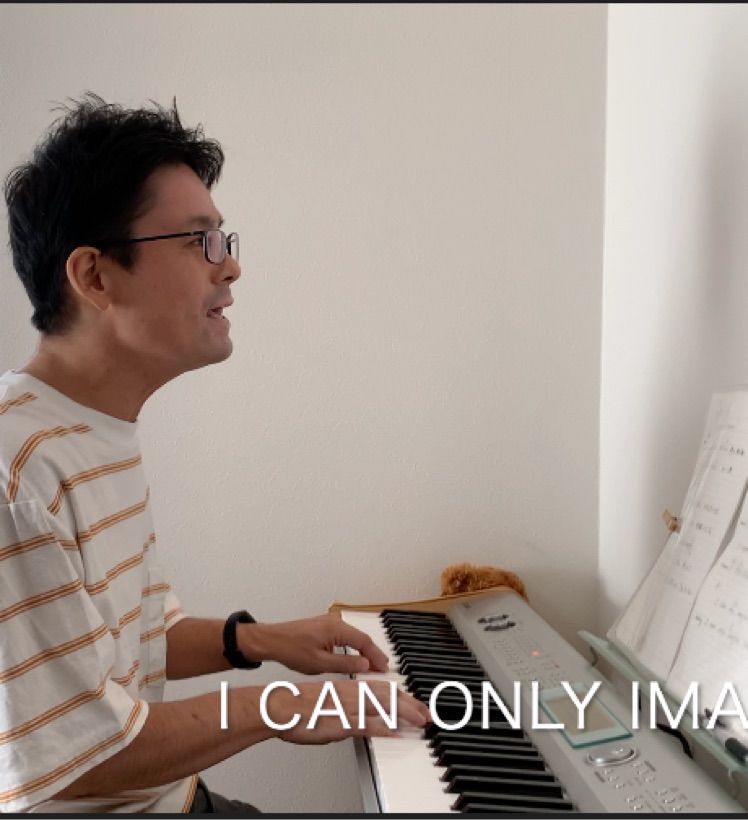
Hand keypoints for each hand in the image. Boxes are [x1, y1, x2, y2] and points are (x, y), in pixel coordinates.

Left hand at [238, 614, 388, 674]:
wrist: (271, 640)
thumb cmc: (290, 649)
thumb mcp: (320, 663)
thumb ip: (345, 664)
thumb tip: (364, 665)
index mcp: (336, 628)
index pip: (364, 642)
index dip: (376, 656)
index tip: (384, 668)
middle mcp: (335, 622)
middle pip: (361, 638)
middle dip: (372, 654)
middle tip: (382, 668)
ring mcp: (328, 623)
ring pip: (353, 637)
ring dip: (363, 651)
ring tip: (372, 665)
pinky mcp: (323, 627)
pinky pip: (344, 637)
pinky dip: (353, 647)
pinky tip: (355, 657)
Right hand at [264, 679, 430, 744]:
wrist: (280, 705)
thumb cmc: (298, 704)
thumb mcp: (328, 699)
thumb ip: (346, 706)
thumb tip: (356, 716)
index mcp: (349, 685)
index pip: (383, 688)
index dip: (403, 696)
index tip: (416, 703)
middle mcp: (352, 692)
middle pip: (389, 694)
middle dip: (411, 704)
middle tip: (427, 713)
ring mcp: (348, 707)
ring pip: (383, 706)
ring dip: (405, 713)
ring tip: (421, 720)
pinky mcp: (341, 722)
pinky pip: (367, 725)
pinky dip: (384, 728)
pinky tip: (396, 732)